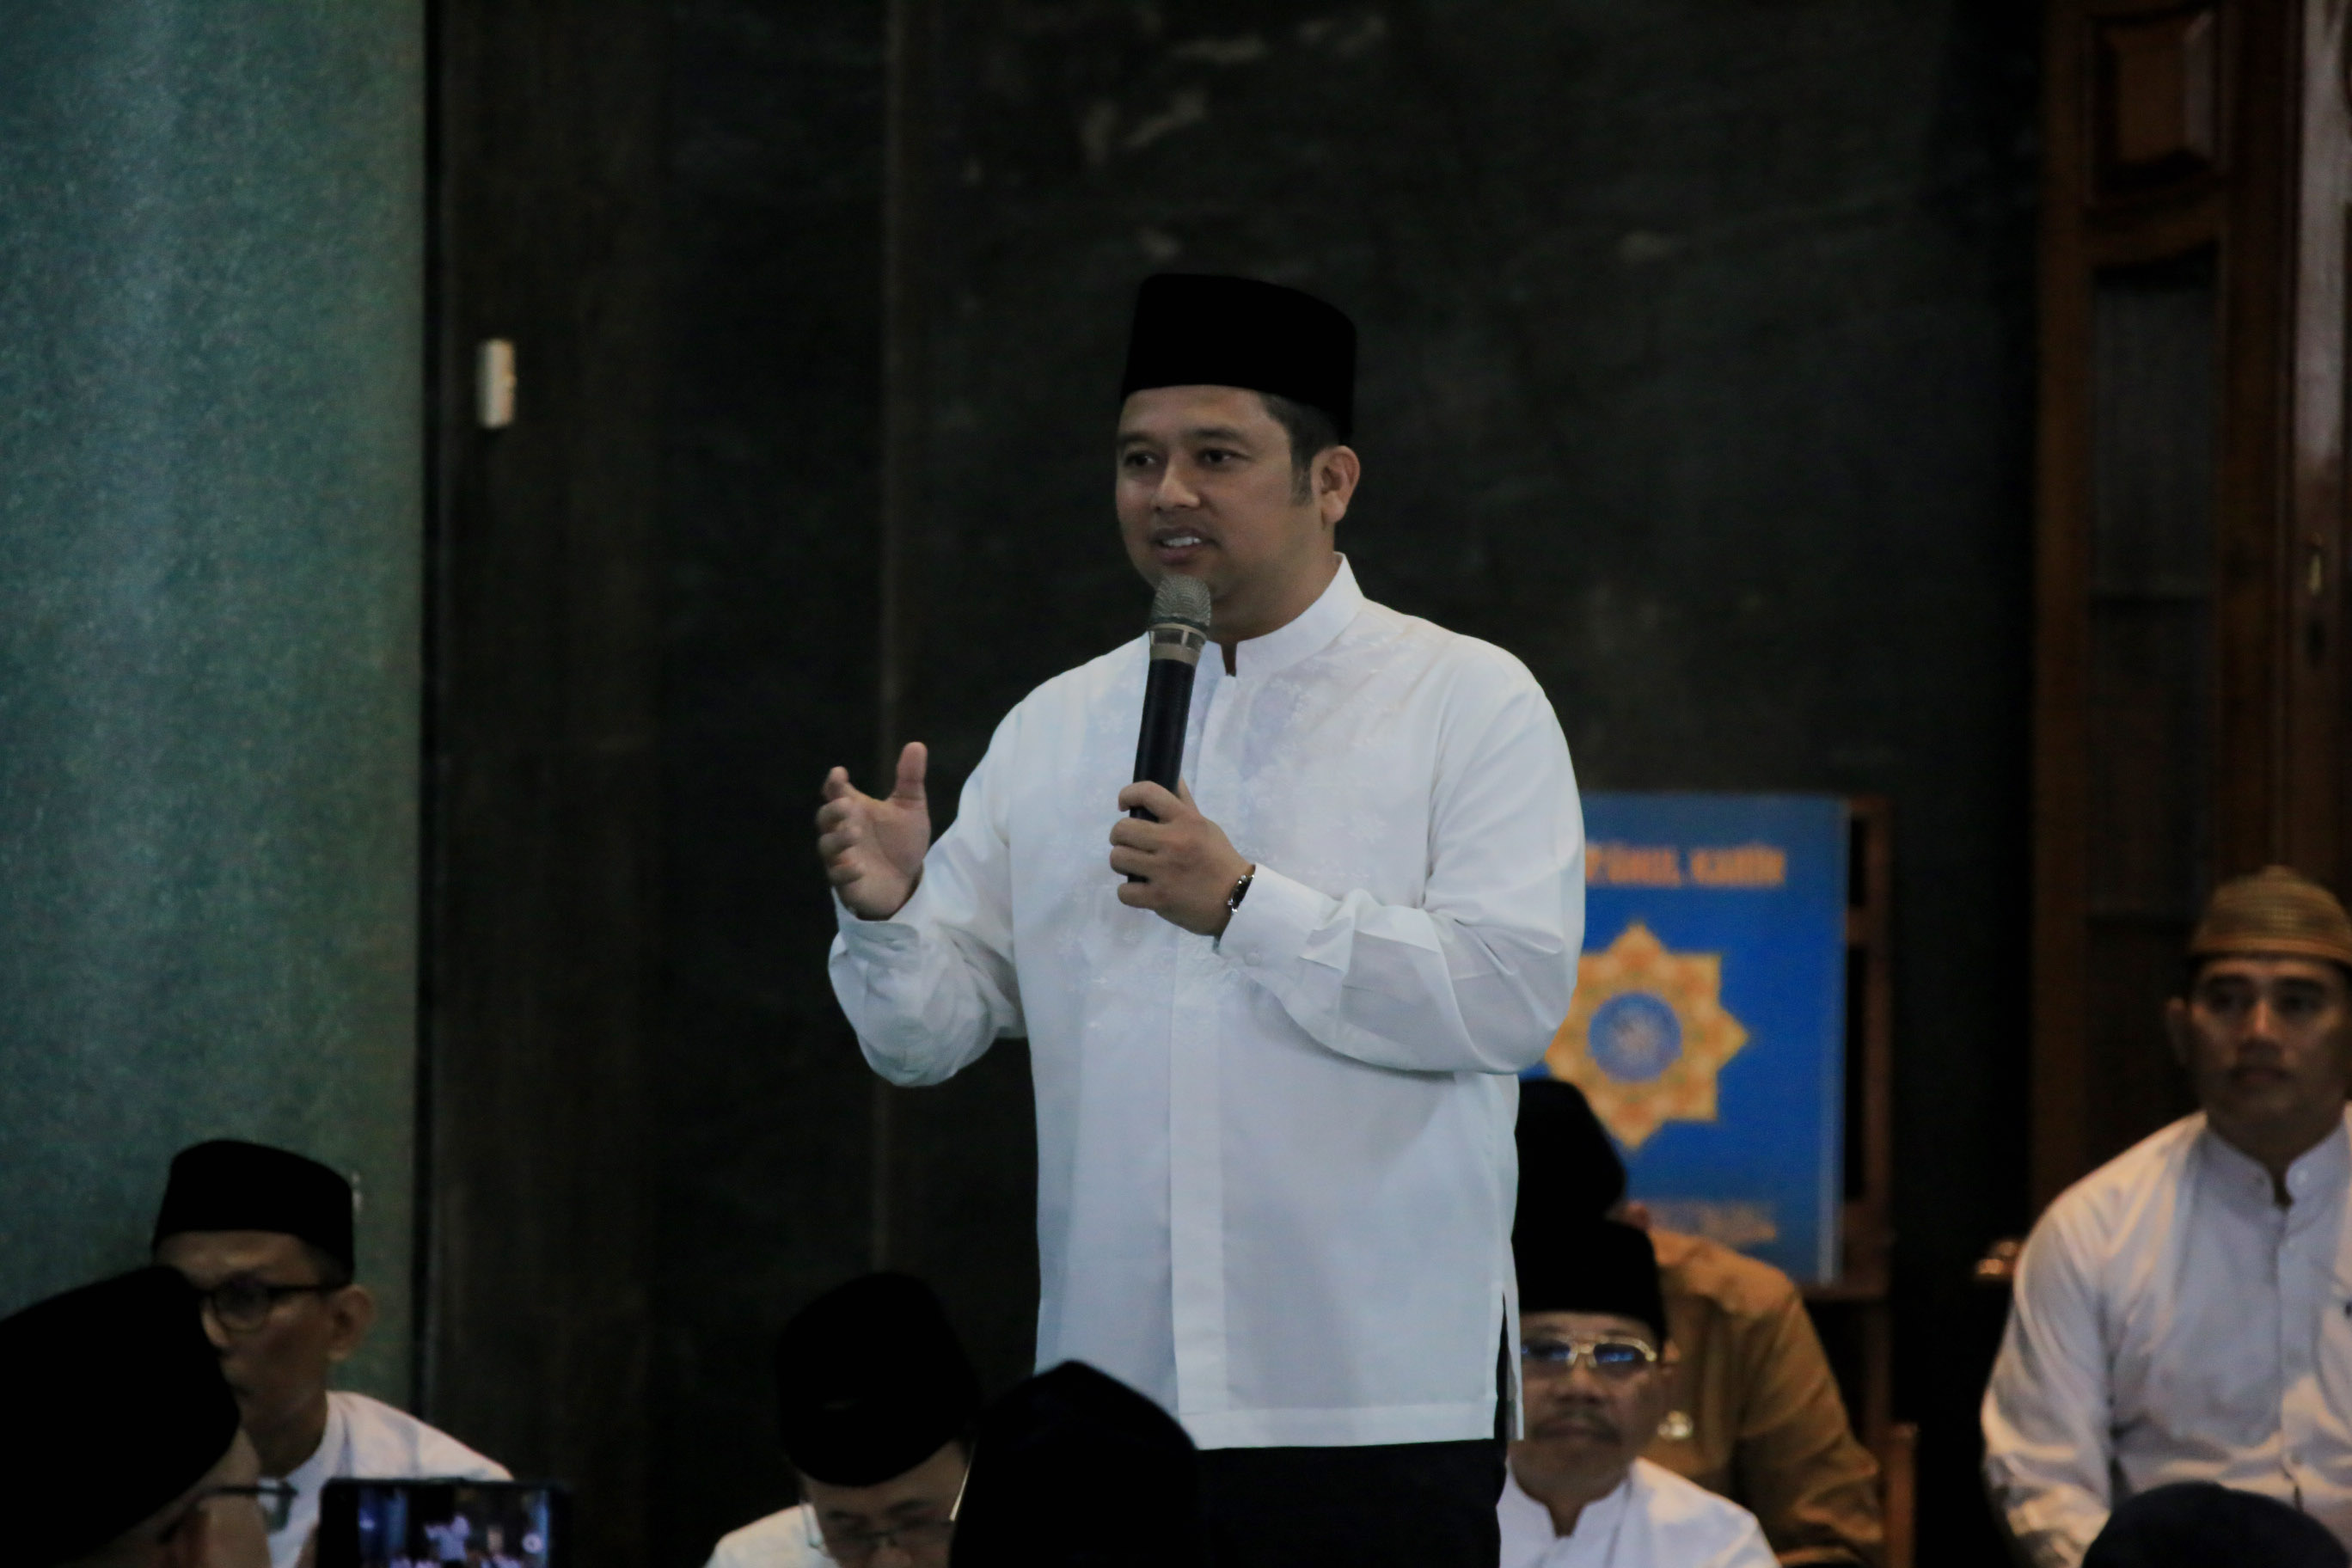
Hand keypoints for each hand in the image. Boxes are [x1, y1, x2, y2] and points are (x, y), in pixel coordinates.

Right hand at [817, 742, 930, 918]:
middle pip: (824, 818)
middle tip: (848, 805)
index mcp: (855, 810)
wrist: (908, 880)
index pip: (836, 793)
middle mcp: (843, 831)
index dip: (833, 783)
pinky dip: (846, 872)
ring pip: (827, 847)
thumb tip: (917, 744)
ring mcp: (842, 857)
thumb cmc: (901, 841)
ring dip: (838, 839)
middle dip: (832, 810)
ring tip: (855, 834)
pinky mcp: (847, 882)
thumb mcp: (910, 808)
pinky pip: (838, 877)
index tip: (839, 773)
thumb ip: (910, 779)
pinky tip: (859, 868)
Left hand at [1110, 780, 1252, 935]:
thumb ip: (1184, 803)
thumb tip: (1173, 775)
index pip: (1148, 792)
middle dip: (1119, 836)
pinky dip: (1128, 893)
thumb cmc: (1219, 859)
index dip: (1128, 794)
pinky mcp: (1159, 898)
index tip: (1123, 804)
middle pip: (1123, 829)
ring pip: (1118, 858)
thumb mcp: (1206, 826)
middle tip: (1129, 843)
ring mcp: (1165, 872)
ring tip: (1134, 866)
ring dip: (1121, 862)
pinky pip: (1124, 892)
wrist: (1238, 898)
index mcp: (1186, 821)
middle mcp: (1174, 842)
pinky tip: (1140, 889)